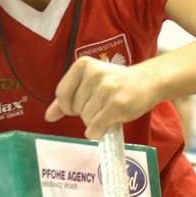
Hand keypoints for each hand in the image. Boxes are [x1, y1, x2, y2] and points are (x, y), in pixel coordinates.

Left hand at [44, 56, 158, 138]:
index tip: (81, 104)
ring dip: (95, 121)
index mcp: (83, 65)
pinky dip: (98, 131)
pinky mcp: (117, 104)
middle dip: (86, 113)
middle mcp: (94, 74)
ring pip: (86, 119)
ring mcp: (106, 89)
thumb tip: (48, 116)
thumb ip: (67, 98)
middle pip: (74, 108)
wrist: (148, 81)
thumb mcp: (89, 83)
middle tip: (102, 104)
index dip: (69, 106)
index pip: (62, 94)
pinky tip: (108, 123)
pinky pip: (96, 127)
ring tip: (109, 109)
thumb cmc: (116, 83)